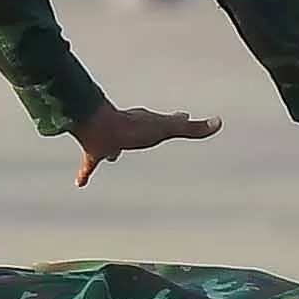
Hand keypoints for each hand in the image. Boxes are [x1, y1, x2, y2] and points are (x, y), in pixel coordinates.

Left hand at [68, 104, 221, 186]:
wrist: (98, 126)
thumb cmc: (132, 128)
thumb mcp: (166, 129)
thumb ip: (191, 129)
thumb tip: (218, 122)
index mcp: (147, 122)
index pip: (167, 121)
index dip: (178, 120)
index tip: (183, 116)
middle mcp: (129, 129)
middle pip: (141, 129)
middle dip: (146, 130)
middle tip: (150, 132)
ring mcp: (111, 139)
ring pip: (115, 145)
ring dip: (115, 149)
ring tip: (114, 156)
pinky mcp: (95, 151)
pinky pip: (90, 164)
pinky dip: (85, 173)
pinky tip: (79, 183)